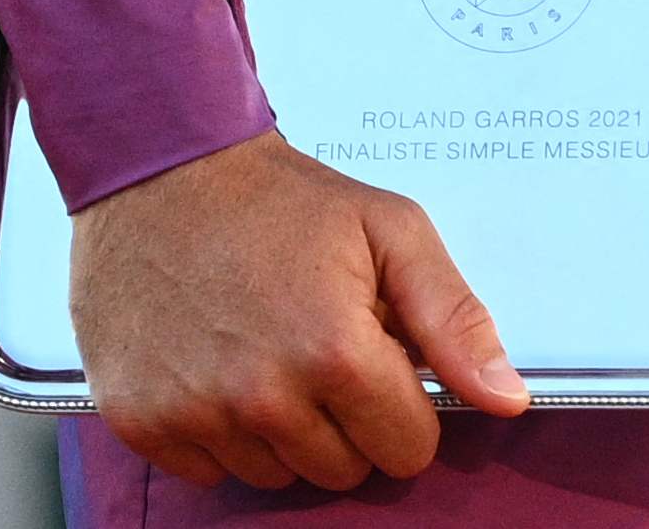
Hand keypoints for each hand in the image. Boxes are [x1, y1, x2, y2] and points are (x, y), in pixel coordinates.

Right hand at [70, 128, 525, 491]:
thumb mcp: (390, 231)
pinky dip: (221, 434)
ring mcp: (195, 414)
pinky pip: (209, 473)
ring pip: (277, 477)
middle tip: (320, 349)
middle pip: (343, 471)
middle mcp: (262, 397)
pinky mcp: (141, 422)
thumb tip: (507, 399)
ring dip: (284, 432)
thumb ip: (454, 319)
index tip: (382, 364)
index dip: (405, 407)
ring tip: (267, 352)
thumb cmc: (279, 200)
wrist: (162, 172)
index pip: (407, 449)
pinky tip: (217, 369)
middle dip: (348, 421)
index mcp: (334, 351)